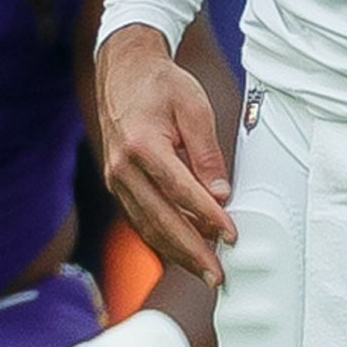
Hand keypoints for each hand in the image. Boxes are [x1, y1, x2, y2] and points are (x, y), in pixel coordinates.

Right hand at [95, 24, 234, 285]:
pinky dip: (161, 238)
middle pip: (160, 219)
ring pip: (147, 226)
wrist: (123, 71)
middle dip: (191, 251)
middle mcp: (123, 167)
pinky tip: (182, 251)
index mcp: (143, 145)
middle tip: (216, 274)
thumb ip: (206, 154)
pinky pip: (140, 218)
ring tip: (204, 271)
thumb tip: (220, 195)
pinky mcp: (117, 184)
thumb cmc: (160, 85)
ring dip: (176, 252)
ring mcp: (116, 178)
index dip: (207, 217)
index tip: (230, 236)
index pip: (180, 191)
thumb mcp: (193, 108)